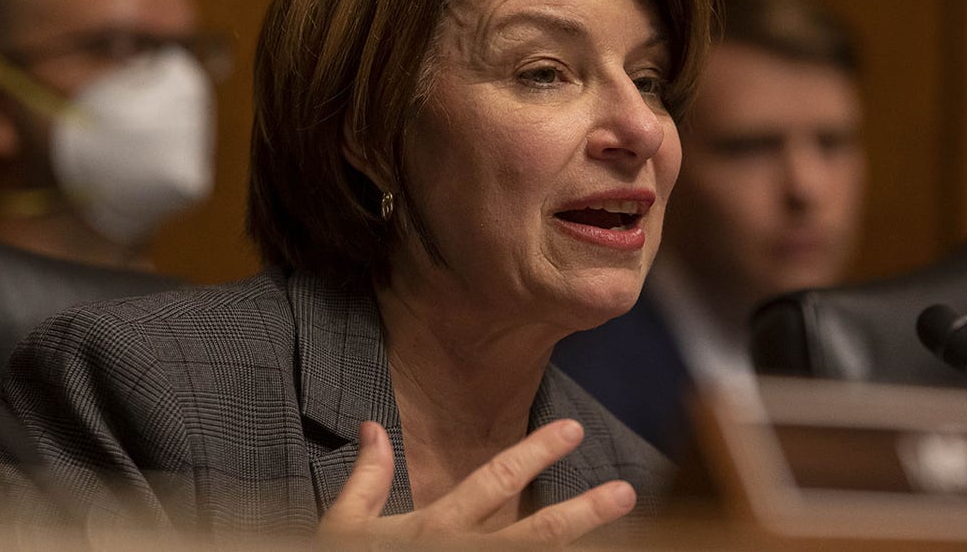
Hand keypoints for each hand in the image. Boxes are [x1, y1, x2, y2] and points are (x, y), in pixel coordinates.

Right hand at [318, 419, 636, 546]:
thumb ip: (366, 477)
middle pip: (536, 532)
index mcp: (434, 528)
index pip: (495, 481)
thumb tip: (372, 427)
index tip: (573, 430)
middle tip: (624, 493)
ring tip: (622, 535)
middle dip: (583, 512)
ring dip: (580, 546)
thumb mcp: (343, 527)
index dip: (537, 453)